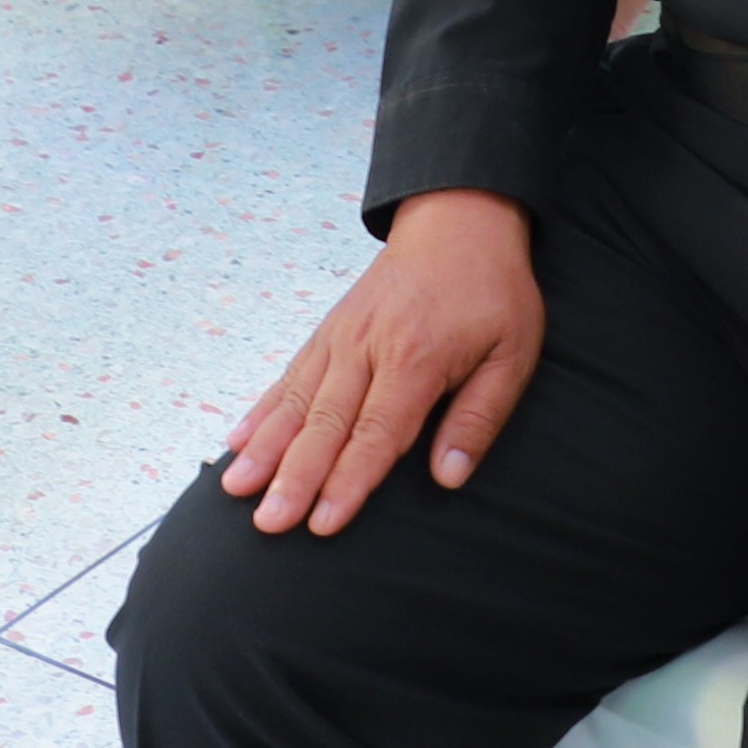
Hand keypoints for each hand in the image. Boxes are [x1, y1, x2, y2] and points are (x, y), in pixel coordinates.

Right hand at [222, 188, 546, 534]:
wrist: (459, 222)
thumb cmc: (491, 294)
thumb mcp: (511, 353)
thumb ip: (479, 417)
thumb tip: (449, 477)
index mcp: (416, 357)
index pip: (378, 434)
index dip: (349, 482)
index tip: (323, 524)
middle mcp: (367, 347)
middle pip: (326, 424)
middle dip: (294, 478)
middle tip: (268, 524)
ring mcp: (341, 337)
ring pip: (297, 401)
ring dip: (266, 449)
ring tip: (235, 489)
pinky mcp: (328, 331)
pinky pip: (290, 376)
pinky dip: (262, 411)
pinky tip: (237, 443)